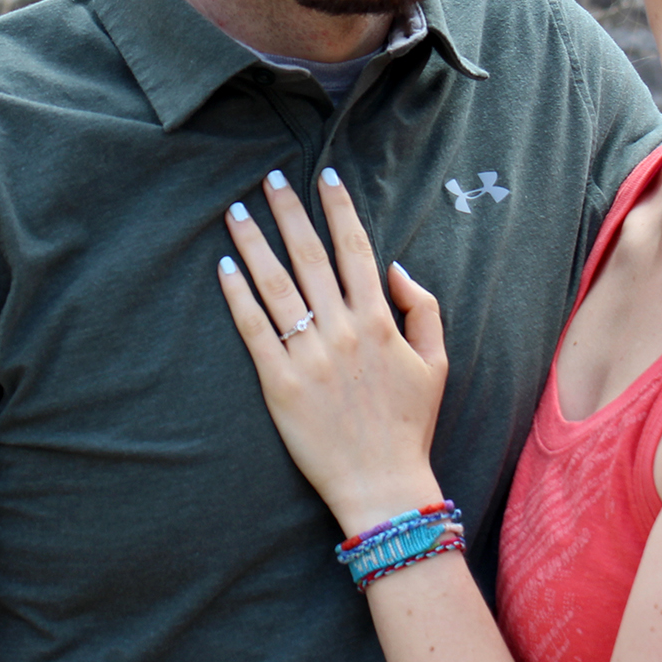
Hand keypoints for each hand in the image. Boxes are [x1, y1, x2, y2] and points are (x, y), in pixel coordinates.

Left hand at [216, 167, 449, 533]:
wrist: (383, 485)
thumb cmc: (410, 425)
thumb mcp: (437, 362)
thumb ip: (423, 308)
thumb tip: (395, 268)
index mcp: (379, 320)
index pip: (355, 249)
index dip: (339, 208)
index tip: (325, 176)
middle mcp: (342, 329)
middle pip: (309, 256)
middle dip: (289, 211)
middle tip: (269, 178)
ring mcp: (308, 355)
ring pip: (275, 285)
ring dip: (254, 243)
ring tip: (237, 211)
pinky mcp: (279, 383)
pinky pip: (253, 329)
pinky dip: (237, 295)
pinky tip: (225, 266)